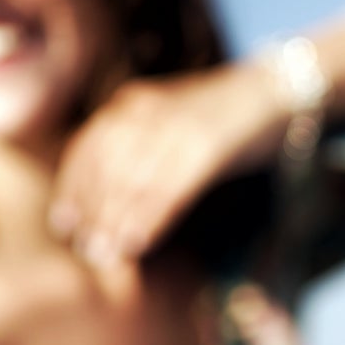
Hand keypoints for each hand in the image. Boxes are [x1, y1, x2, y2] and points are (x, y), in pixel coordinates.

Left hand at [49, 65, 283, 265]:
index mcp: (135, 104)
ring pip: (133, 181)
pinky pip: (169, 187)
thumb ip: (145, 151)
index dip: (73, 189)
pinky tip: (138, 244)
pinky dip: (150, 219)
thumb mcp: (175, 123)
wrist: (281, 88)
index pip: (88, 149)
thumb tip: (115, 200)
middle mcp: (148, 110)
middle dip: (93, 213)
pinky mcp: (208, 144)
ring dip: (115, 223)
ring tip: (107, 256)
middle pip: (106, 169)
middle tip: (87, 252)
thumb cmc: (228, 116)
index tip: (63, 225)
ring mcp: (177, 125)